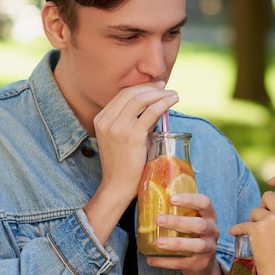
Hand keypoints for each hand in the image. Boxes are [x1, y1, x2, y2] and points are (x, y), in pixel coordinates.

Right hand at [94, 82, 178, 202]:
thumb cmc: (123, 166)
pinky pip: (150, 112)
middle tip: (166, 88)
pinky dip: (163, 103)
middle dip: (151, 88)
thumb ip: (130, 123)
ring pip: (141, 99)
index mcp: (101, 119)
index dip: (142, 88)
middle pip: (131, 94)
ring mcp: (117, 127)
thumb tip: (153, 107)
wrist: (118, 186)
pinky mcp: (131, 135)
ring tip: (173, 94)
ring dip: (160, 94)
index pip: (123, 95)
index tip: (156, 87)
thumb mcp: (120, 139)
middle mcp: (106, 120)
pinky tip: (172, 101)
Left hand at [145, 192, 223, 274]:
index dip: (190, 200)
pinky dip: (166, 262)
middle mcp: (212, 231)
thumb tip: (148, 194)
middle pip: (200, 225)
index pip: (205, 203)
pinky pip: (183, 263)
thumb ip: (177, 210)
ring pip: (196, 245)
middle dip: (179, 222)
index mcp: (209, 216)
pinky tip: (151, 259)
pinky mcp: (201, 264)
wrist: (203, 264)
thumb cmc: (191, 235)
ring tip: (157, 242)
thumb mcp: (190, 220)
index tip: (171, 199)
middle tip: (158, 219)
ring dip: (176, 243)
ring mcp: (209, 248)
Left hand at [231, 176, 274, 274]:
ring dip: (252, 222)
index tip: (270, 181)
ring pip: (254, 211)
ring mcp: (271, 219)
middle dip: (262, 207)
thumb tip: (269, 197)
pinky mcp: (256, 228)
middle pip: (267, 196)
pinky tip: (235, 233)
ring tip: (259, 238)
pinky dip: (237, 229)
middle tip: (263, 224)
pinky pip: (242, 224)